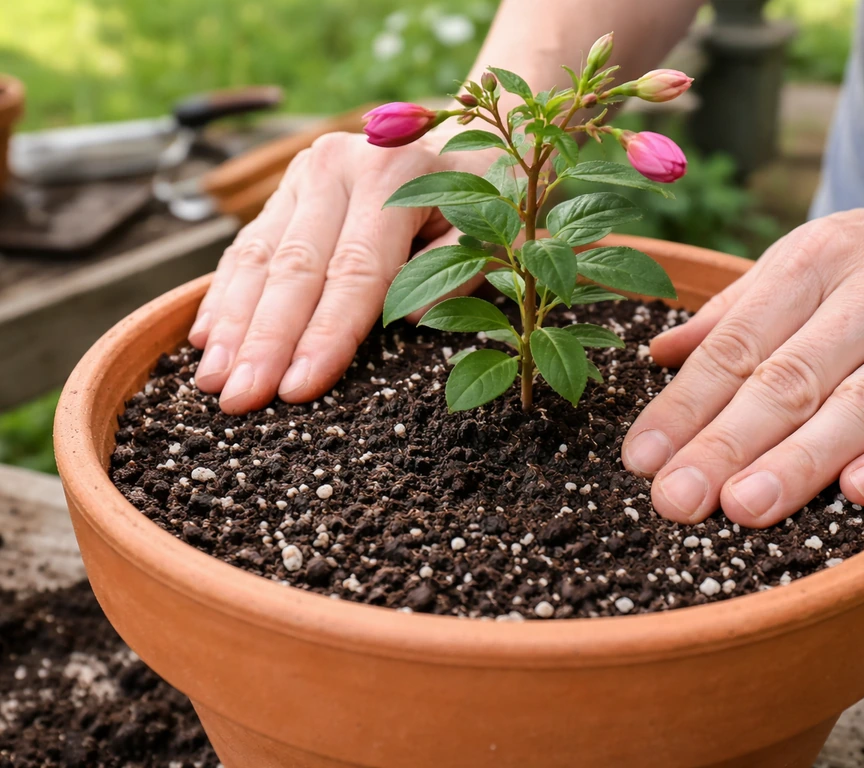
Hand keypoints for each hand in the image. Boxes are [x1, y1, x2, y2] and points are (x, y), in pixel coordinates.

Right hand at [188, 127, 495, 413]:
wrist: (467, 142)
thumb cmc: (486, 201)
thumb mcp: (497, 233)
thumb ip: (458, 270)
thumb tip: (407, 319)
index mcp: (395, 175)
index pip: (355, 271)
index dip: (325, 335)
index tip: (297, 389)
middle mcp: (340, 165)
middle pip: (295, 268)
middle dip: (265, 341)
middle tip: (239, 399)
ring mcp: (306, 174)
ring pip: (259, 257)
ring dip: (233, 324)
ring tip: (211, 380)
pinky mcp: (287, 189)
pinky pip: (248, 246)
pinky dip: (225, 294)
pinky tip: (207, 339)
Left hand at [622, 141, 863, 527]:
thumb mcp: (808, 258)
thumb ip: (734, 311)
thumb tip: (658, 355)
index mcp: (814, 260)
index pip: (735, 343)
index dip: (684, 404)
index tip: (641, 459)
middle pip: (789, 378)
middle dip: (726, 444)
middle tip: (677, 499)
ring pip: (863, 403)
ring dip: (801, 460)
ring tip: (745, 507)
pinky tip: (861, 491)